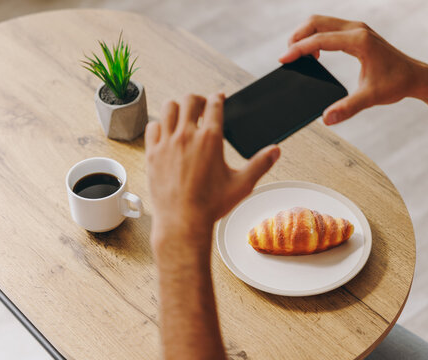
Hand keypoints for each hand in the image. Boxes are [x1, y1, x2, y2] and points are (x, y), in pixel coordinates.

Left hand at [145, 93, 279, 252]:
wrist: (182, 222)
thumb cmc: (211, 205)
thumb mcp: (242, 185)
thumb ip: (260, 164)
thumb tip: (275, 151)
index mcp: (210, 139)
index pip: (214, 104)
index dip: (218, 97)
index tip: (218, 98)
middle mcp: (187, 136)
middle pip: (189, 100)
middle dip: (198, 100)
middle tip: (202, 108)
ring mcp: (167, 143)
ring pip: (168, 108)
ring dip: (177, 108)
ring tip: (183, 117)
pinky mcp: (152, 154)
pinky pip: (152, 127)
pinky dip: (160, 125)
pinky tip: (166, 134)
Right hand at [279, 15, 424, 124]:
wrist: (414, 76)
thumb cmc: (396, 84)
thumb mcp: (371, 98)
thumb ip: (348, 108)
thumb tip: (327, 118)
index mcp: (359, 40)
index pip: (320, 39)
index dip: (298, 49)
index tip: (283, 59)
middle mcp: (356, 29)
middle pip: (316, 22)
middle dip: (297, 36)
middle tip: (287, 56)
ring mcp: (356, 29)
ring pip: (321, 22)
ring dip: (305, 35)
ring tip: (298, 56)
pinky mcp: (356, 33)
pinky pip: (329, 28)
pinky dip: (315, 37)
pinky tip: (315, 54)